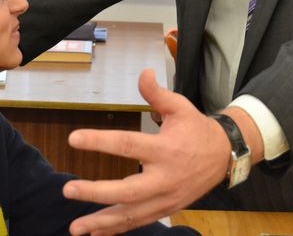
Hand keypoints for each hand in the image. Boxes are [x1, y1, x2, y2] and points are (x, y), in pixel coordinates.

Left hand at [63, 68, 231, 235]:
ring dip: (102, 222)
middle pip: (127, 190)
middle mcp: (164, 177)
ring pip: (131, 214)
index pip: (128, 145)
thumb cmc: (197, 129)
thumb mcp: (180, 107)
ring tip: (75, 227)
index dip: (100, 141)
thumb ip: (157, 93)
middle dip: (96, 193)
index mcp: (166, 149)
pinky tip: (96, 233)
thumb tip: (144, 73)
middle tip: (68, 189)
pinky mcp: (166, 209)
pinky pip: (139, 221)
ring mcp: (166, 198)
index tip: (73, 139)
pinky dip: (117, 229)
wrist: (224, 155)